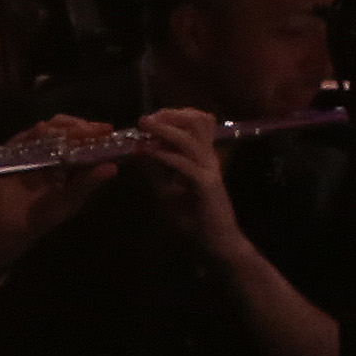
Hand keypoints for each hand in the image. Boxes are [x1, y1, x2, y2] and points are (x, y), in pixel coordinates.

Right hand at [0, 116, 118, 275]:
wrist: (11, 226)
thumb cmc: (44, 215)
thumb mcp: (71, 199)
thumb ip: (89, 182)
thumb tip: (114, 168)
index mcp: (69, 162)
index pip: (82, 140)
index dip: (94, 133)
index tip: (107, 129)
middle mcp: (51, 152)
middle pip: (65, 128)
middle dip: (78, 126)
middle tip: (90, 129)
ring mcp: (31, 149)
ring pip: (46, 128)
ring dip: (61, 127)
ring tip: (73, 130)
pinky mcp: (12, 151)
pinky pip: (24, 137)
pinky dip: (35, 134)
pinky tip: (45, 132)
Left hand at [136, 104, 244, 258]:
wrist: (216, 241)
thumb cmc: (193, 216)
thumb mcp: (168, 188)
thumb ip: (157, 170)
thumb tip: (139, 150)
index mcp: (203, 156)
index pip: (197, 122)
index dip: (173, 114)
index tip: (151, 118)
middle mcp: (209, 158)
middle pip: (198, 122)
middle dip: (169, 115)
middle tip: (146, 120)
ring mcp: (210, 170)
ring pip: (191, 139)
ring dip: (165, 130)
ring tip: (145, 128)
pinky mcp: (207, 185)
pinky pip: (186, 164)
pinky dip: (165, 155)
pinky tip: (148, 152)